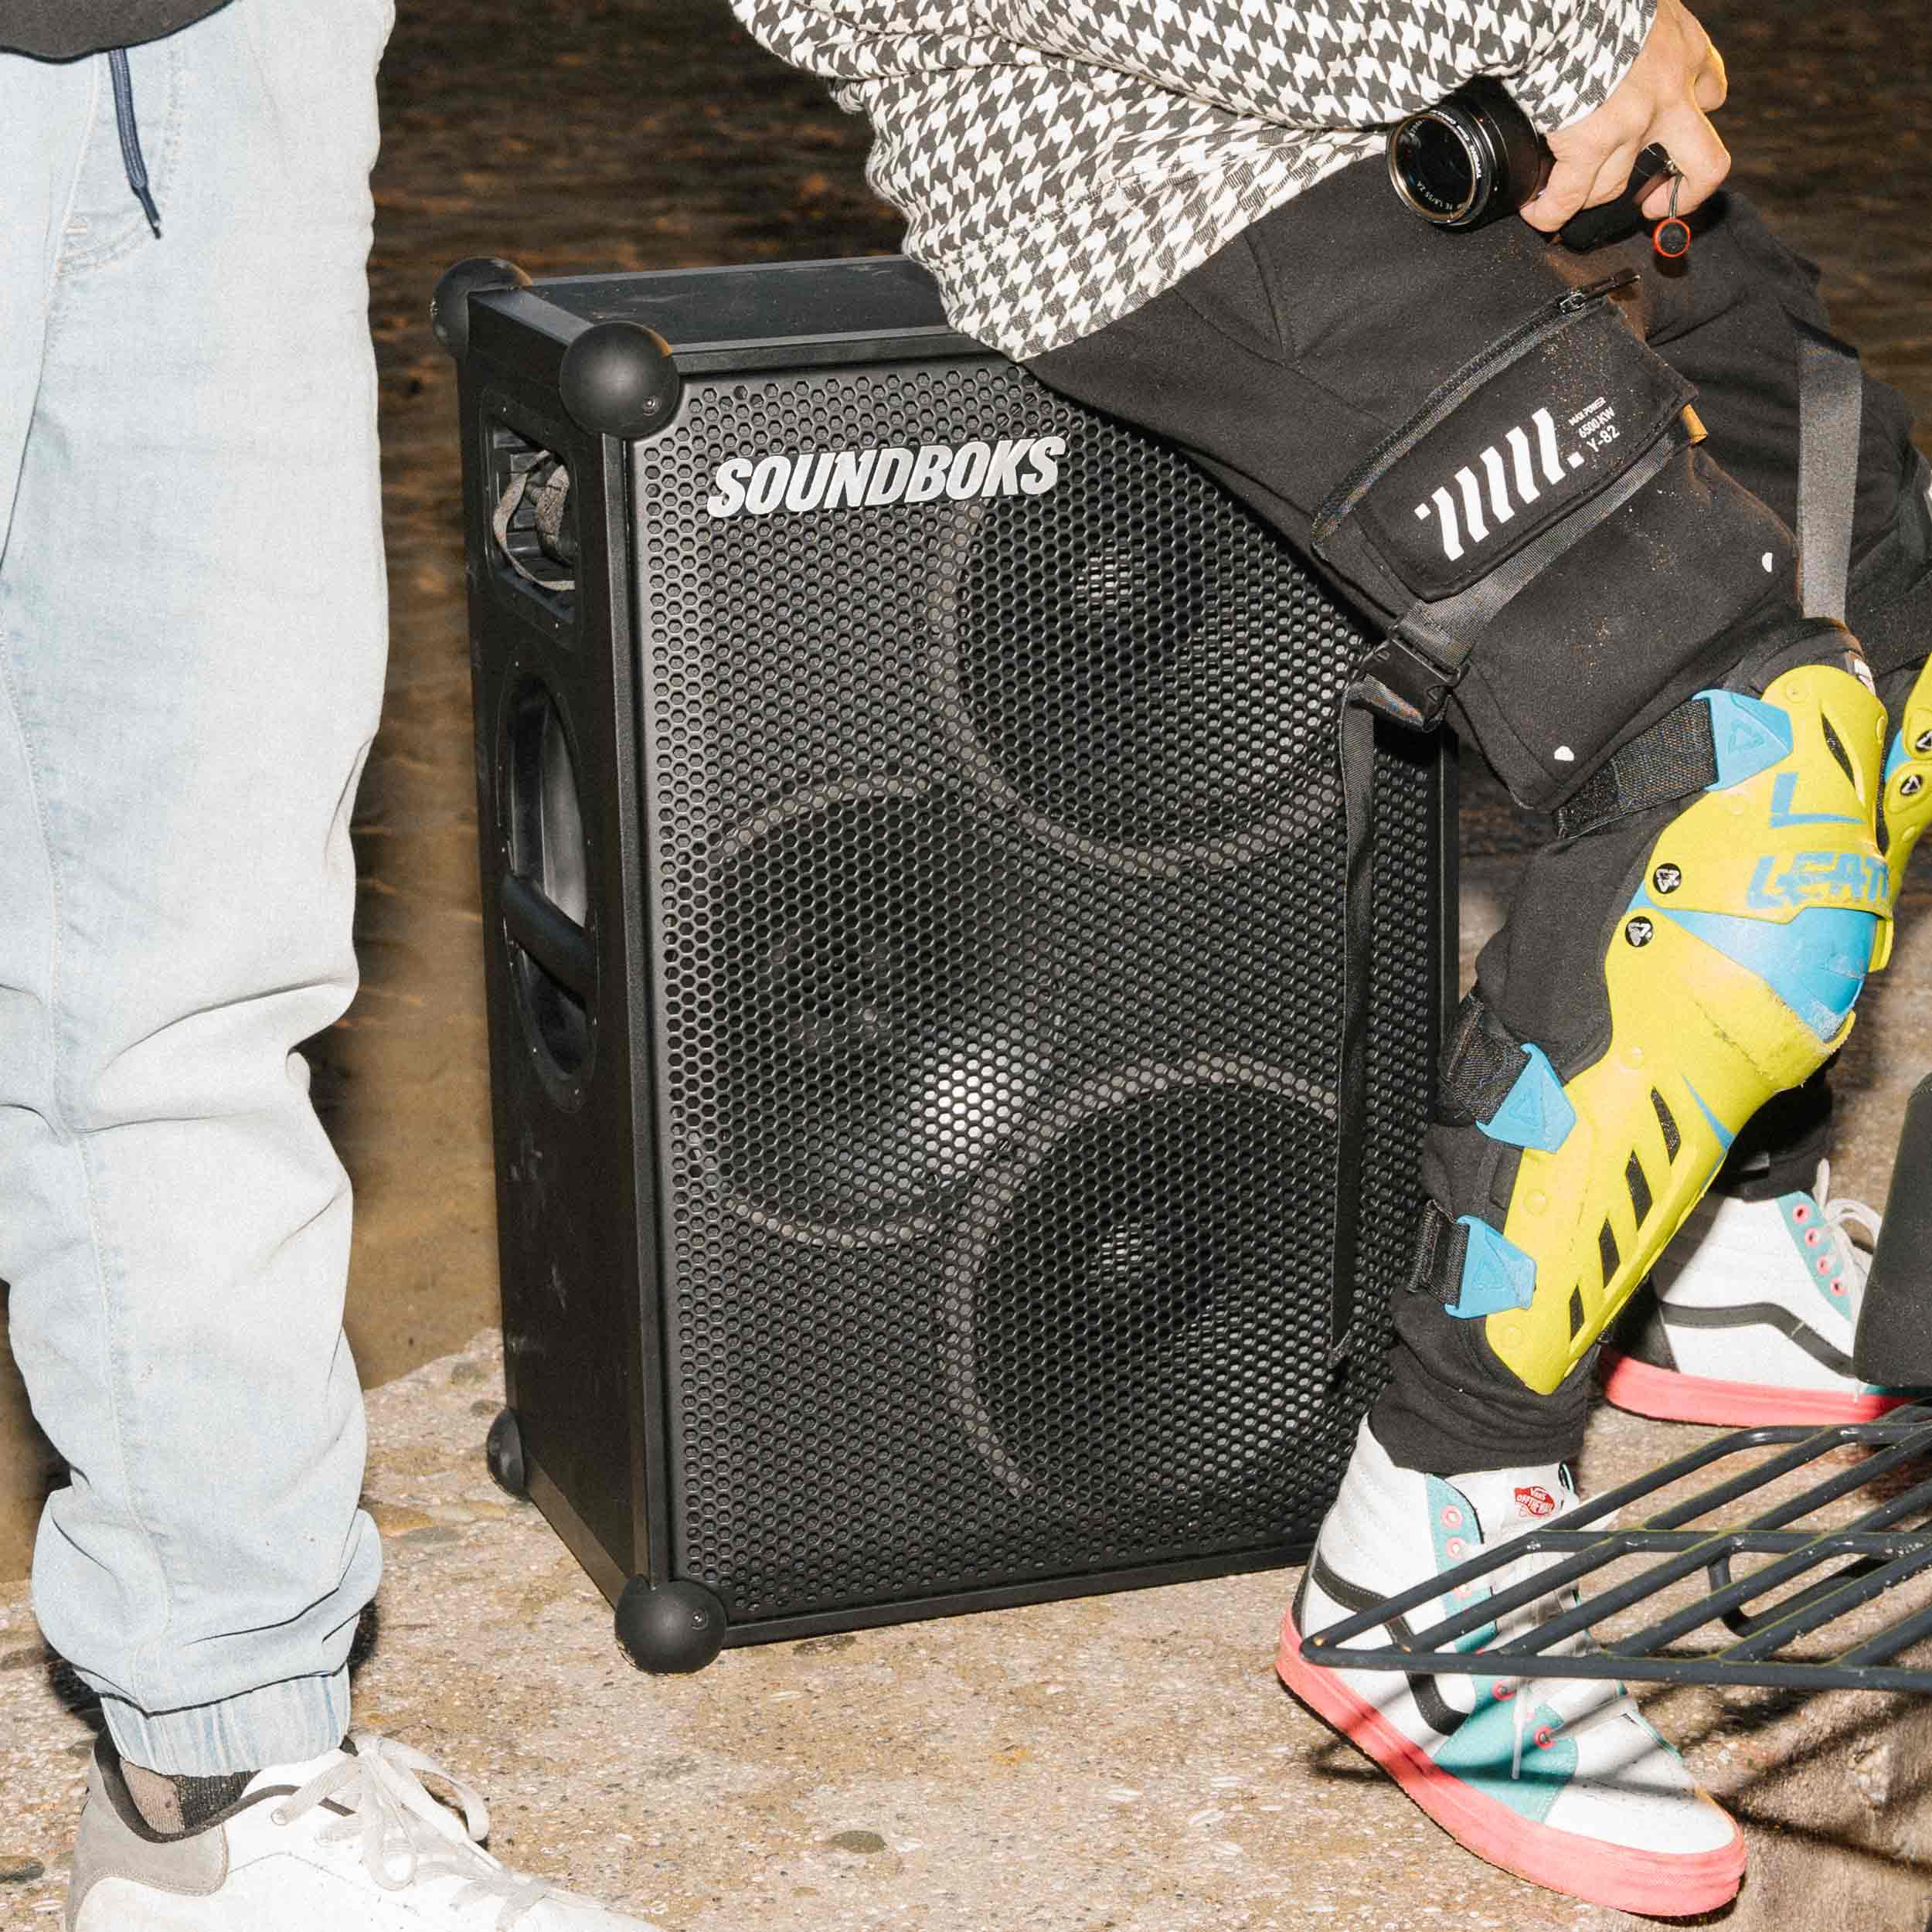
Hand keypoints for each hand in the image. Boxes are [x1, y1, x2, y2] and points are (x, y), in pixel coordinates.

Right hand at [1519, 0, 1728, 232]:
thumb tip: (1610, 51)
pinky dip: (1551, 212)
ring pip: (1616, 185)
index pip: (1710, 93)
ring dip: (1585, 196)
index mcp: (1684, 50)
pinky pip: (1570, 197)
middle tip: (1652, 205)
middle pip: (1705, 164)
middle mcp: (1671, 93)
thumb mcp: (1643, 5)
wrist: (1559, 2)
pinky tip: (1536, 211)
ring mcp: (1634, 124)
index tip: (1667, 130)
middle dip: (1681, 194)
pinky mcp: (1591, 143)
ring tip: (1559, 198)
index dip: (1690, 114)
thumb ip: (1642, 33)